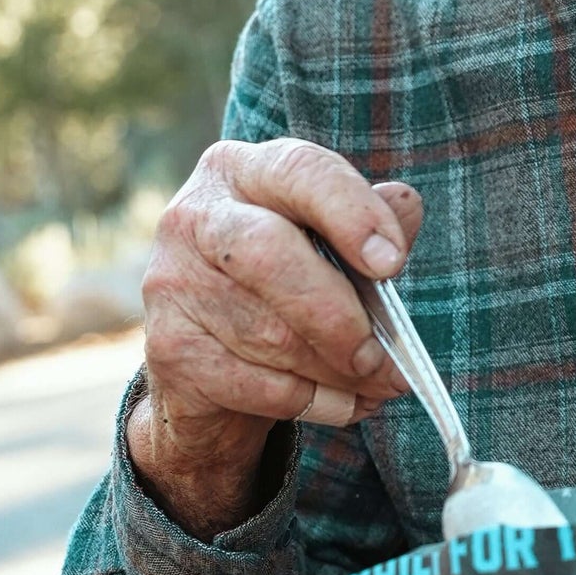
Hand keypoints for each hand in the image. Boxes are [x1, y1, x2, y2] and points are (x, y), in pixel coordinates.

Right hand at [129, 138, 422, 536]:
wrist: (211, 366)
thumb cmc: (287, 287)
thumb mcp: (332, 246)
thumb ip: (372, 224)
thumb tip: (405, 204)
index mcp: (242, 171)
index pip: (299, 172)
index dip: (351, 214)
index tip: (393, 262)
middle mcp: (194, 216)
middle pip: (270, 254)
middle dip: (338, 314)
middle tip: (382, 356)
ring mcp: (172, 282)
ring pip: (269, 333)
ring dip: (338, 371)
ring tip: (378, 384)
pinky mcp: (169, 347)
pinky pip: (255, 384)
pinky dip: (312, 400)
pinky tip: (342, 404)